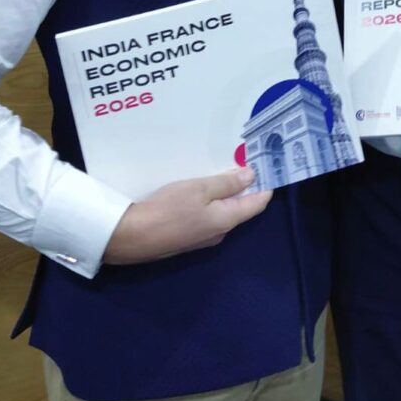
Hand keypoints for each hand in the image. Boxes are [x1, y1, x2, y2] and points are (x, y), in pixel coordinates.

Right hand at [104, 166, 271, 264]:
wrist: (131, 237)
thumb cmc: (168, 209)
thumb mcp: (199, 189)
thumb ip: (227, 183)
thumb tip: (252, 176)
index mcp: (227, 220)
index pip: (257, 204)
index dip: (266, 186)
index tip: (269, 167)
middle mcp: (220, 232)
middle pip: (241, 208)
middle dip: (245, 187)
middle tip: (245, 162)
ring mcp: (203, 238)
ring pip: (223, 212)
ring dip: (226, 194)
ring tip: (223, 172)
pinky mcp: (188, 238)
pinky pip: (207, 217)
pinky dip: (211, 202)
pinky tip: (201, 191)